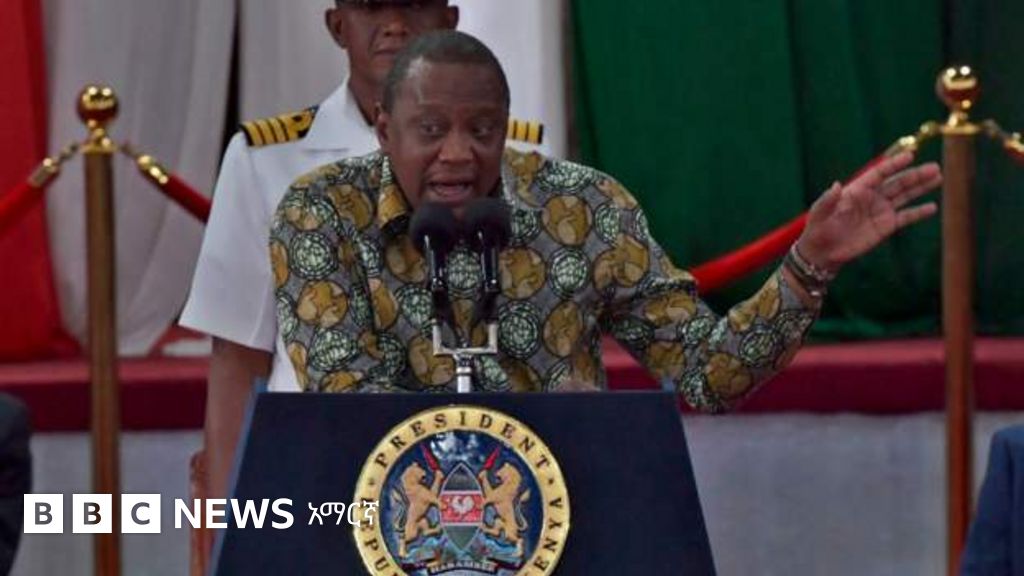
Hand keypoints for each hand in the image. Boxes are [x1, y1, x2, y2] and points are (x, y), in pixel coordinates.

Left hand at [797, 151, 941, 272]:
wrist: (823, 252)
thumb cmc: (818, 229)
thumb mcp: (820, 213)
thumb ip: (828, 200)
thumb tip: (836, 185)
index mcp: (857, 189)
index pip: (880, 173)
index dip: (894, 164)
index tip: (910, 155)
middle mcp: (872, 197)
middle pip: (898, 182)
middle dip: (916, 175)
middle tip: (935, 167)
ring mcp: (881, 211)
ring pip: (905, 196)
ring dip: (921, 187)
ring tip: (938, 177)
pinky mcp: (886, 227)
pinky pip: (906, 217)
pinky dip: (919, 213)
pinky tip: (932, 207)